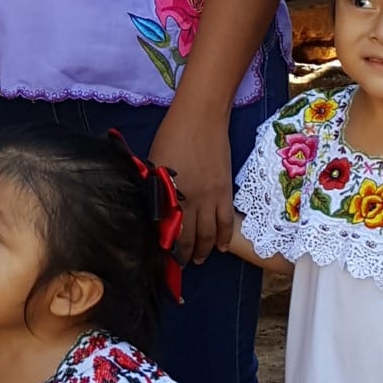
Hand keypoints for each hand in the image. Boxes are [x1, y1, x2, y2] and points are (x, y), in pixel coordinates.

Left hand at [148, 106, 232, 265]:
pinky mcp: (225, 192)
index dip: (167, 247)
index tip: (164, 256)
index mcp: (170, 194)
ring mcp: (212, 198)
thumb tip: (155, 208)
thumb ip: (156, 189)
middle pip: (190, 237)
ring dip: (205, 250)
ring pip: (210, 234)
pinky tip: (222, 248)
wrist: (201, 118)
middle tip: (182, 264)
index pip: (169, 230)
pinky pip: (227, 222)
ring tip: (199, 259)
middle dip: (185, 253)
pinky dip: (225, 238)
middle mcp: (192, 201)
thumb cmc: (171, 136)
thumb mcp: (155, 164)